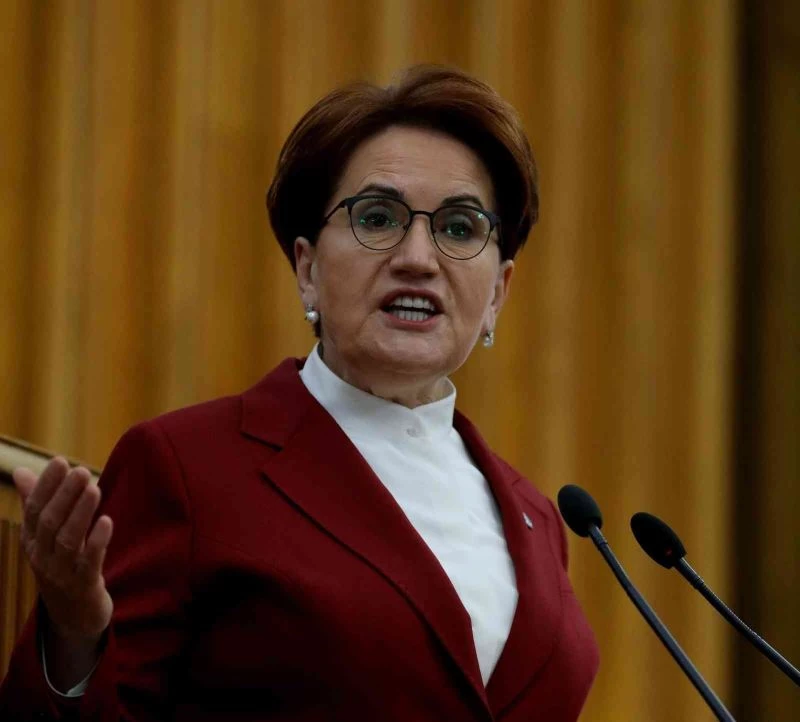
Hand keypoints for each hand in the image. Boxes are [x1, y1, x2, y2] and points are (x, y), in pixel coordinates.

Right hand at [13, 457, 113, 641]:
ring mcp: (62, 573)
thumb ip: (37, 504)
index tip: (59, 461)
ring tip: (94, 488)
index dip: (46, 486)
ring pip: (69, 541)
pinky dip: (97, 541)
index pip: (34, 510)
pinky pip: (89, 562)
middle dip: (65, 495)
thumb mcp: (45, 537)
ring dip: (81, 513)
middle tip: (81, 470)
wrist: (74, 616)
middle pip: (50, 523)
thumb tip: (23, 471)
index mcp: (32, 542)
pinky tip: (107, 521)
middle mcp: (42, 557)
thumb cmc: (61, 565)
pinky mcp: (84, 586)